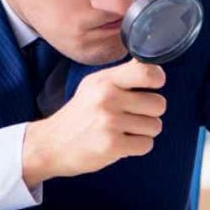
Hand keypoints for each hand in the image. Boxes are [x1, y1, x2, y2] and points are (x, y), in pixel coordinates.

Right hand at [21, 60, 165, 186]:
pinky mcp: (112, 145)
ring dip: (144, 132)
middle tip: (132, 117)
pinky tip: (121, 143)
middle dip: (151, 113)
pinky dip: (137, 147)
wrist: (51, 144)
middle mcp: (107, 98)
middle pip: (159, 104)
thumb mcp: (95, 85)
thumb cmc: (80, 115)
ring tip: (123, 131)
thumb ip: (123, 75)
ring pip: (155, 126)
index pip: (147, 72)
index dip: (157, 80)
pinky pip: (146, 145)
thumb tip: (149, 63)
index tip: (152, 87)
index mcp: (105, 81)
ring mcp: (109, 122)